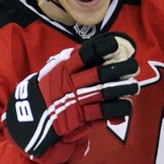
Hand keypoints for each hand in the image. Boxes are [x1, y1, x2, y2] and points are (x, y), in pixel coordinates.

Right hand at [5, 32, 139, 163]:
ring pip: (106, 92)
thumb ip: (72, 63)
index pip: (86, 53)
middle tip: (134, 66)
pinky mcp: (80, 118)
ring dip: (123, 89)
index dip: (103, 47)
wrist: (30, 119)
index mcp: (64, 68)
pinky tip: (124, 108)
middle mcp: (71, 83)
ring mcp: (76, 101)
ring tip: (134, 87)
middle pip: (102, 72)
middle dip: (121, 68)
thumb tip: (97, 49)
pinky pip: (105, 113)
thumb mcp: (54, 72)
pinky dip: (118, 110)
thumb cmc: (47, 92)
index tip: (116, 44)